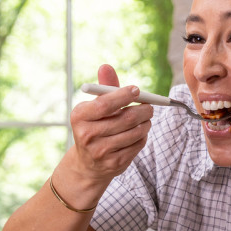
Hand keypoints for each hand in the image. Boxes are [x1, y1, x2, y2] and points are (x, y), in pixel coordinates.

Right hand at [68, 64, 153, 181]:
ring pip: (135, 132)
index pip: (105, 104)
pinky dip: (143, 136)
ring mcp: (101, 151)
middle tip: (150, 106)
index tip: (137, 90)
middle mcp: (87, 135)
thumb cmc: (94, 126)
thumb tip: (106, 66)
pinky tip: (139, 133)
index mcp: (79, 116)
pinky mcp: (114, 163)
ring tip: (146, 119)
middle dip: (143, 109)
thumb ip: (104, 88)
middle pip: (125, 118)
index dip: (124, 95)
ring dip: (146, 123)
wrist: (88, 163)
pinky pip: (137, 145)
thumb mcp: (94, 108)